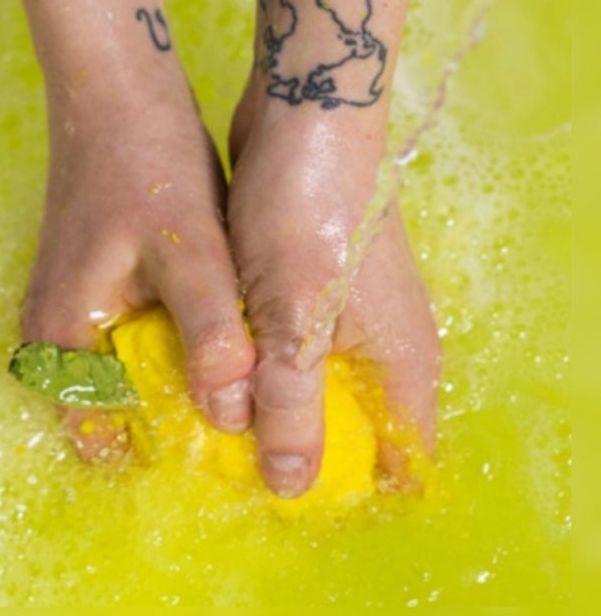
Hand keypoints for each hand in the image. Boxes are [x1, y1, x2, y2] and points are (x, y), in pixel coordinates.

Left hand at [228, 107, 440, 497]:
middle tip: (233, 466)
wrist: (305, 117)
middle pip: (351, 429)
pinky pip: (293, 349)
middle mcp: (386, 347)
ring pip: (315, 387)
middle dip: (297, 451)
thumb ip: (293, 406)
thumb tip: (290, 486)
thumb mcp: (296, 321)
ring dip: (272, 408)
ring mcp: (351, 315)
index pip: (402, 461)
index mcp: (402, 366)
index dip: (352, 487)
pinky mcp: (316, 288)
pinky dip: (263, 368)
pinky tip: (218, 375)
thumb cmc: (308, 217)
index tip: (290, 498)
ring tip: (213, 428)